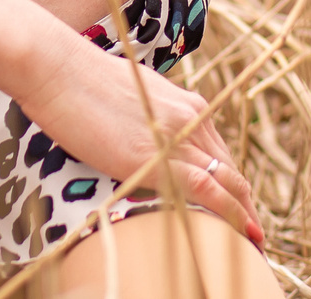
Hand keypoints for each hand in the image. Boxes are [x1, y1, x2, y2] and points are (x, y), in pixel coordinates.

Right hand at [14, 35, 264, 246]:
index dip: (232, 181)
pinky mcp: (158, 157)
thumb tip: (138, 133)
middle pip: (230, 167)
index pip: (218, 149)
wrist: (56, 68)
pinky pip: (209, 191)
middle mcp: (190, 117)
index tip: (238, 204)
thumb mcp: (125, 96)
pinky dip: (233, 214)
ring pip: (229, 181)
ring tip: (254, 242)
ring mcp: (177, 136)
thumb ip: (145, 116)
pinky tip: (245, 233)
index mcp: (183, 102)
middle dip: (245, 202)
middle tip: (252, 232)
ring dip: (245, 214)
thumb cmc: (77, 80)